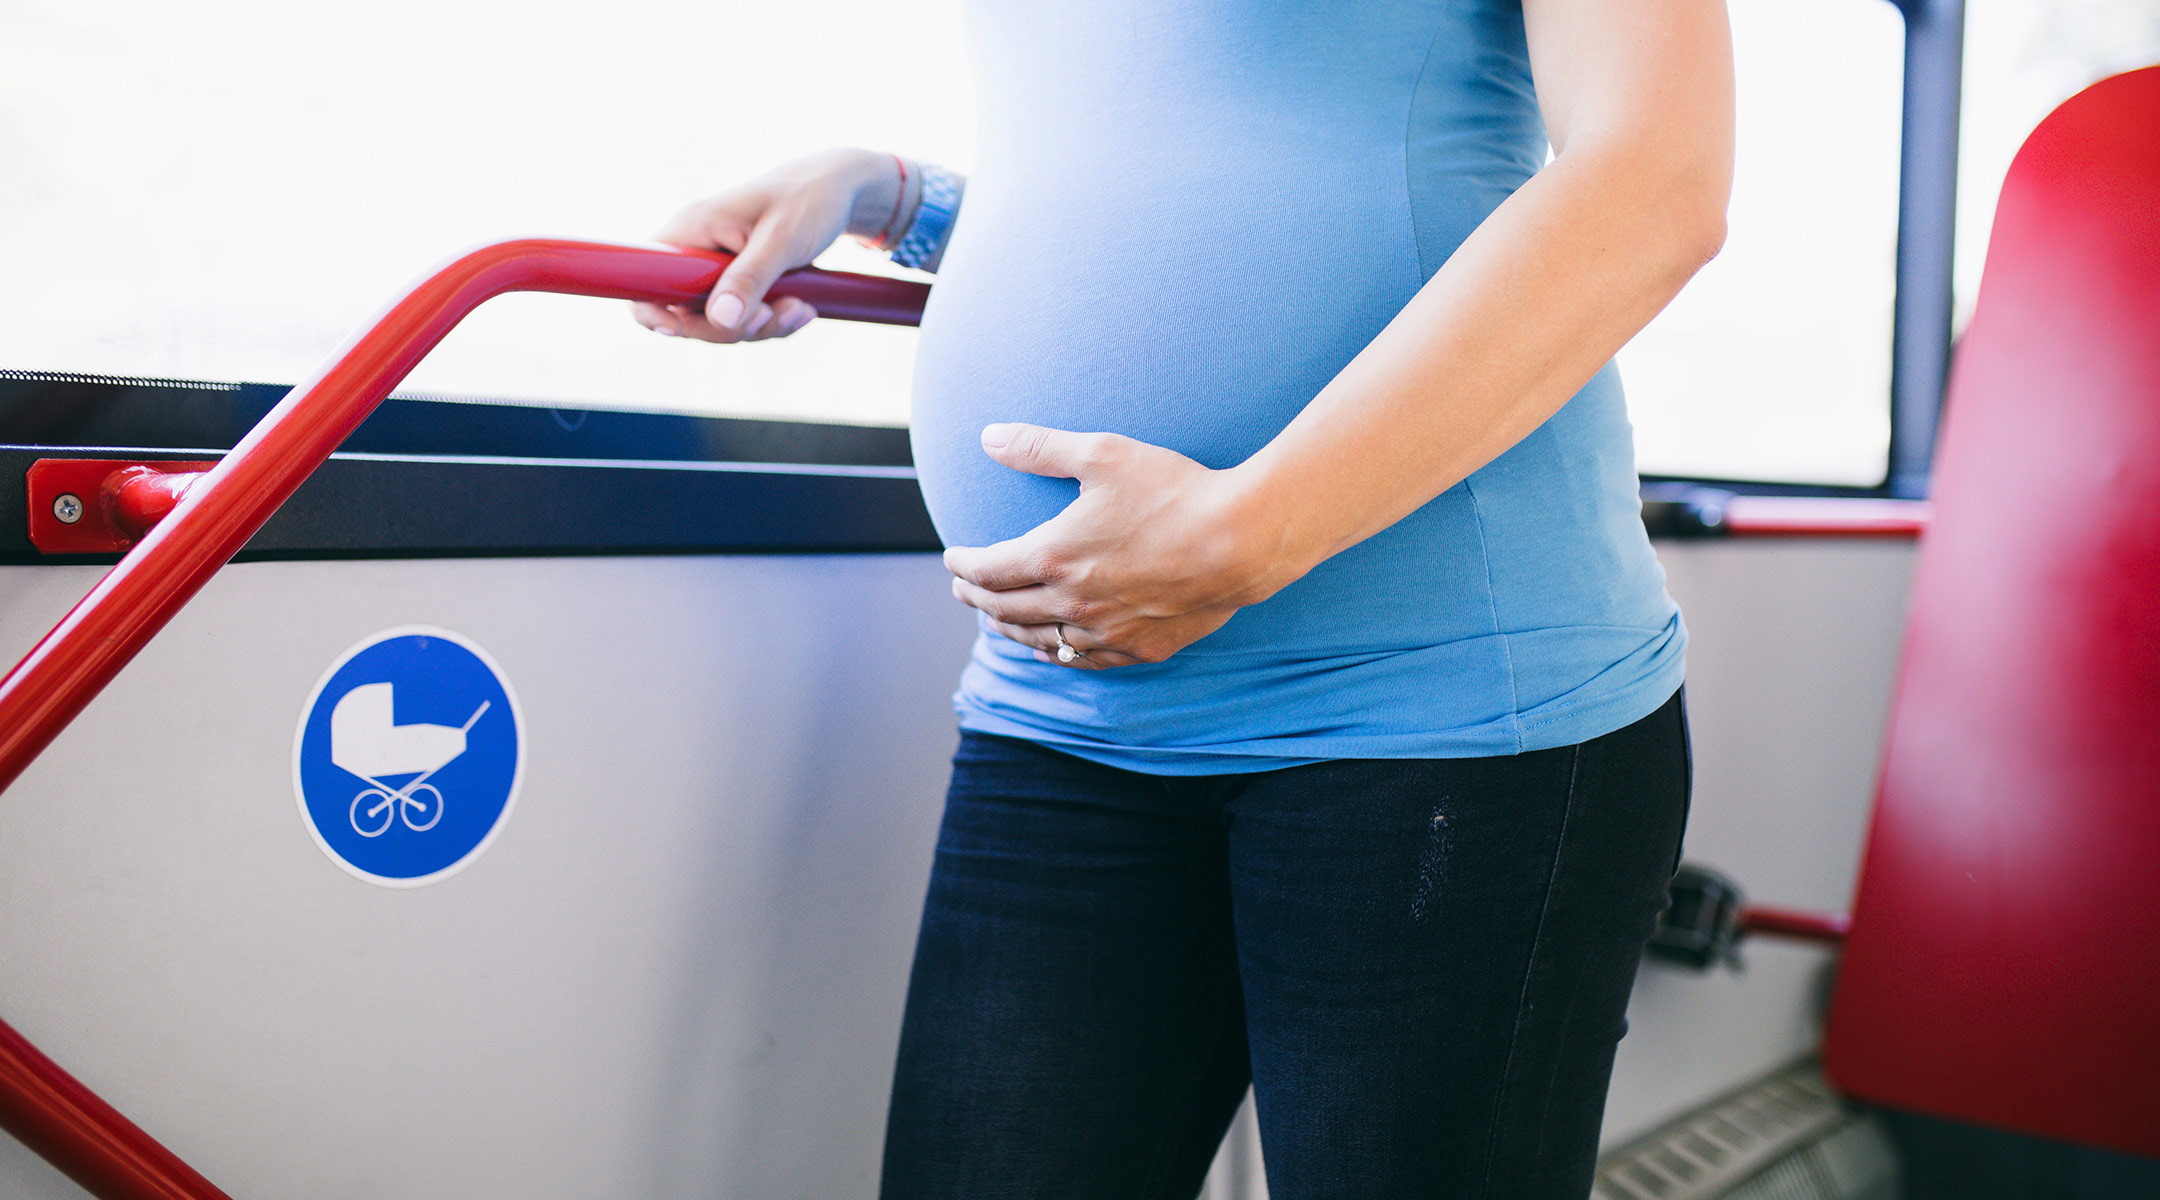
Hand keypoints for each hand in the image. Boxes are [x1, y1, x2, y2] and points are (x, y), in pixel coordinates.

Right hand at [630, 148, 897, 342]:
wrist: (840, 192)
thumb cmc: (810, 202)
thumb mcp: (782, 239)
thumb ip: (750, 278)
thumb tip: (720, 319)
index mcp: (693, 228)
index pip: (645, 275)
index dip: (651, 310)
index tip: (677, 330)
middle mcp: (698, 249)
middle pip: (687, 313)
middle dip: (732, 328)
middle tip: (775, 314)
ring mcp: (718, 268)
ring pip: (721, 322)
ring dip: (763, 326)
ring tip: (801, 308)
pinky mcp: (741, 281)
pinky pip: (745, 318)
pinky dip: (774, 321)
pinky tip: (803, 308)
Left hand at [943, 424, 1308, 669]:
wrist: (1242, 539)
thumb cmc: (1174, 491)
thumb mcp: (1103, 455)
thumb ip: (1040, 448)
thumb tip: (990, 437)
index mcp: (1054, 557)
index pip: (988, 570)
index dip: (963, 565)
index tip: (953, 558)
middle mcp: (1072, 604)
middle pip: (1005, 610)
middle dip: (977, 597)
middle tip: (964, 588)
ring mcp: (1106, 632)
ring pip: (1041, 642)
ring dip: (1010, 630)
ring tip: (996, 620)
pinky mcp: (1141, 647)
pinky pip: (1084, 659)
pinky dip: (1058, 653)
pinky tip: (1054, 648)